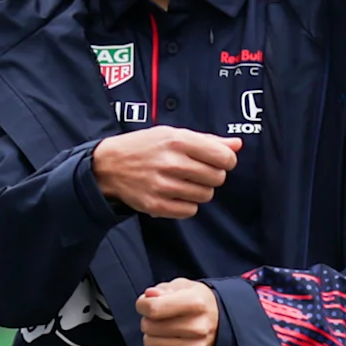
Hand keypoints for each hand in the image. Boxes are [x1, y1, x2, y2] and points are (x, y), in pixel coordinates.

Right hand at [94, 127, 238, 218]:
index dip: (226, 161)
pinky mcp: (156, 204)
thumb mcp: (173, 134)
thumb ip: (208, 140)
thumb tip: (237, 145)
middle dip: (212, 176)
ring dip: (200, 190)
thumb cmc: (145, 147)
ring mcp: (164, 186)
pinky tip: (175, 194)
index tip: (217, 161)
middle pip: (217, 178)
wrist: (109, 165)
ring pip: (206, 196)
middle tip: (198, 172)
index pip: (224, 158)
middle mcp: (172, 163)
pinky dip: (187, 204)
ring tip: (184, 182)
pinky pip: (190, 210)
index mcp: (178, 141)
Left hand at [136, 280, 221, 345]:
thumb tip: (149, 296)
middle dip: (148, 320)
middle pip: (151, 327)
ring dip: (152, 336)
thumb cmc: (198, 301)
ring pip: (153, 344)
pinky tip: (166, 340)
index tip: (145, 304)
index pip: (154, 308)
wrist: (221, 321)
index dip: (142, 305)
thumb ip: (162, 290)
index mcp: (196, 303)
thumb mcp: (183, 287)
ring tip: (161, 329)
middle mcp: (198, 327)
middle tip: (157, 318)